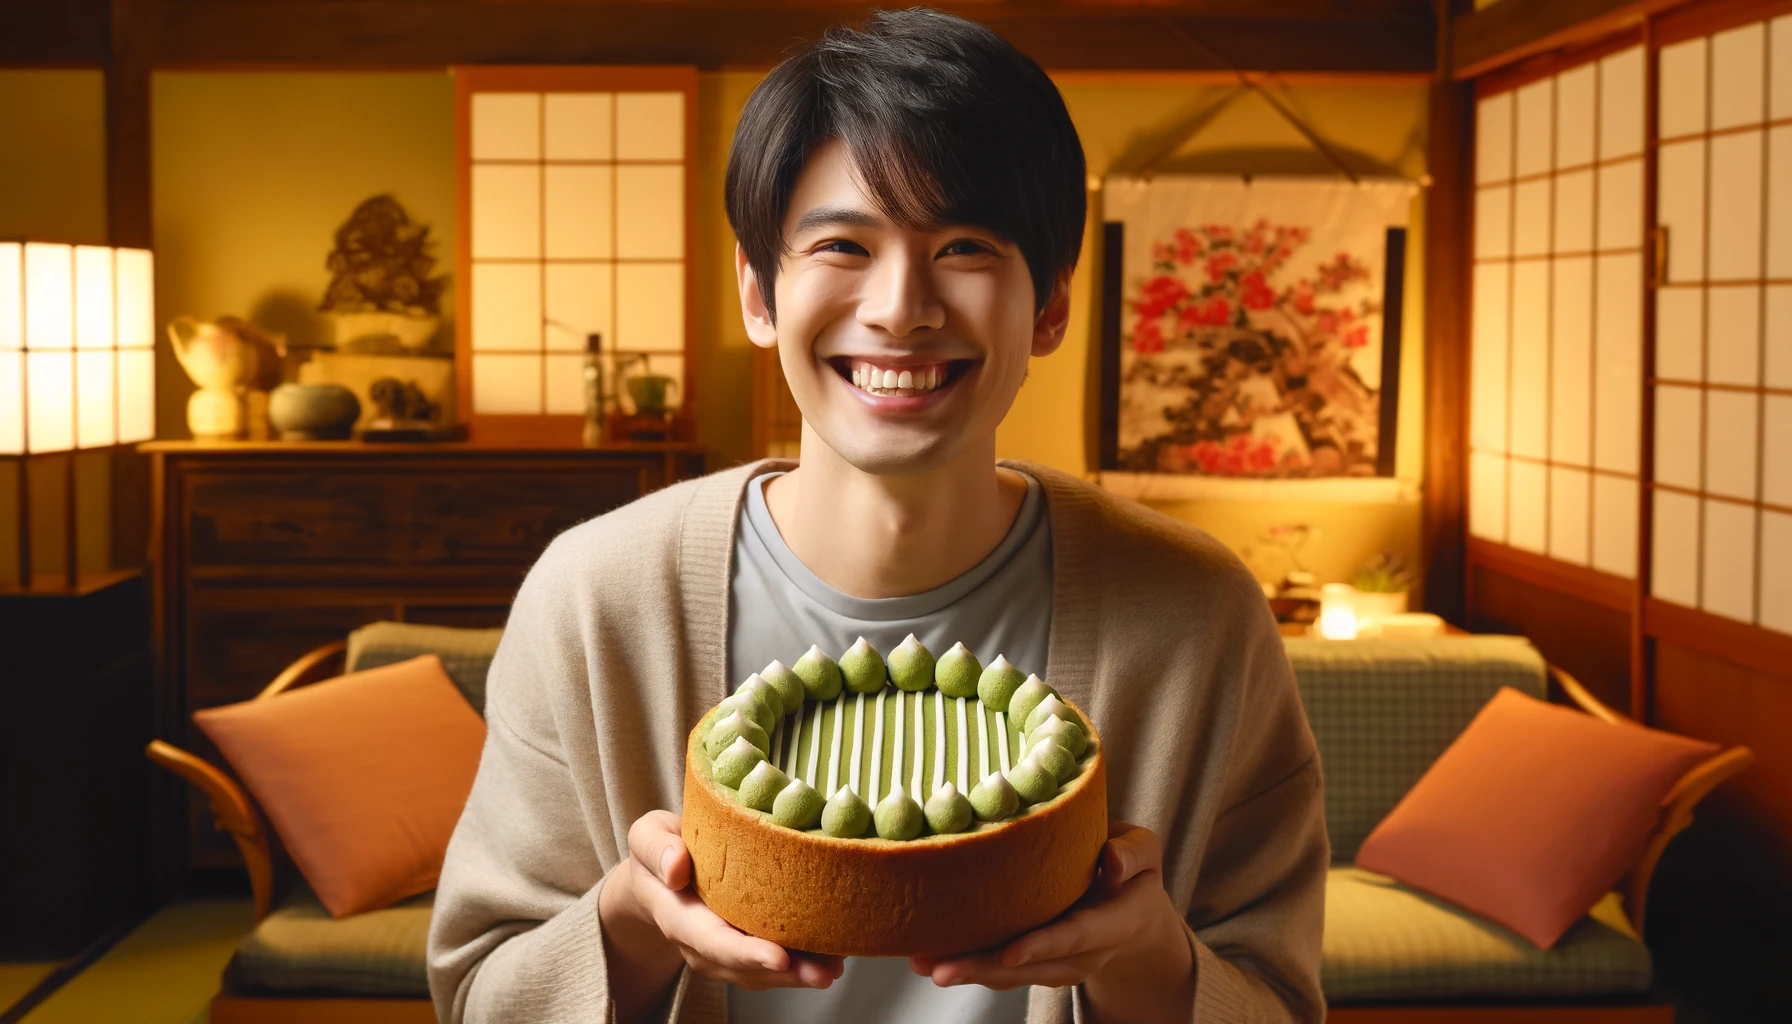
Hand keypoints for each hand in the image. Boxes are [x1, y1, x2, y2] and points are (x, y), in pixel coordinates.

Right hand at [600, 810, 843, 1013]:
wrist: (659, 874)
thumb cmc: (660, 849)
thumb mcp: (648, 836)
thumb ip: (656, 848)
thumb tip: (676, 868)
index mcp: (678, 915)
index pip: (712, 940)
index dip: (746, 952)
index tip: (779, 956)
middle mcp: (701, 943)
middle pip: (744, 966)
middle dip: (786, 972)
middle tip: (826, 971)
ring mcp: (722, 951)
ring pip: (761, 972)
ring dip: (799, 974)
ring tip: (835, 967)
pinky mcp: (742, 947)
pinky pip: (771, 963)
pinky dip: (800, 963)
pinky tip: (830, 956)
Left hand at [908, 823, 1192, 1017]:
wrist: (1133, 911)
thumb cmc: (1132, 869)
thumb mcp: (1145, 852)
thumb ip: (1132, 854)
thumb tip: (1111, 862)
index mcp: (1112, 924)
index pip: (1075, 937)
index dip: (1042, 946)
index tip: (1008, 952)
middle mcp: (1082, 953)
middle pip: (1031, 966)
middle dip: (984, 969)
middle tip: (940, 970)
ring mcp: (1055, 961)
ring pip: (1009, 973)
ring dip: (966, 970)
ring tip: (923, 964)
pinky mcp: (1032, 959)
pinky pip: (999, 965)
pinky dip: (966, 961)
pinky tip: (928, 956)